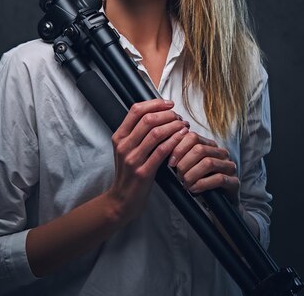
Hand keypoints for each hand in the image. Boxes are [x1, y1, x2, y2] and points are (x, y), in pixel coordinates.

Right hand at [106, 99, 188, 222]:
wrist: (122, 200)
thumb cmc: (129, 172)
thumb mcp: (127, 149)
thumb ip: (137, 132)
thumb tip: (157, 112)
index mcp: (119, 136)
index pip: (136, 110)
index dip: (155, 103)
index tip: (169, 104)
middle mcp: (124, 146)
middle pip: (148, 119)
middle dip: (168, 115)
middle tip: (179, 117)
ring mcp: (132, 159)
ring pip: (156, 133)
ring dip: (174, 126)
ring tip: (184, 126)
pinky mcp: (143, 172)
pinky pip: (162, 151)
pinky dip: (174, 141)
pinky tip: (183, 137)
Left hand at [169, 131, 239, 205]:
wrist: (218, 206)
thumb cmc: (200, 185)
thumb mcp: (190, 169)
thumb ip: (181, 157)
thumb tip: (162, 150)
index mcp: (210, 146)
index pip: (193, 137)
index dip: (179, 148)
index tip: (170, 162)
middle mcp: (221, 153)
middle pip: (199, 149)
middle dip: (184, 163)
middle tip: (178, 176)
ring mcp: (229, 167)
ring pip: (208, 163)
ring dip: (192, 174)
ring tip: (185, 184)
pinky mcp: (234, 182)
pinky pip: (218, 178)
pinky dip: (202, 184)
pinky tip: (194, 190)